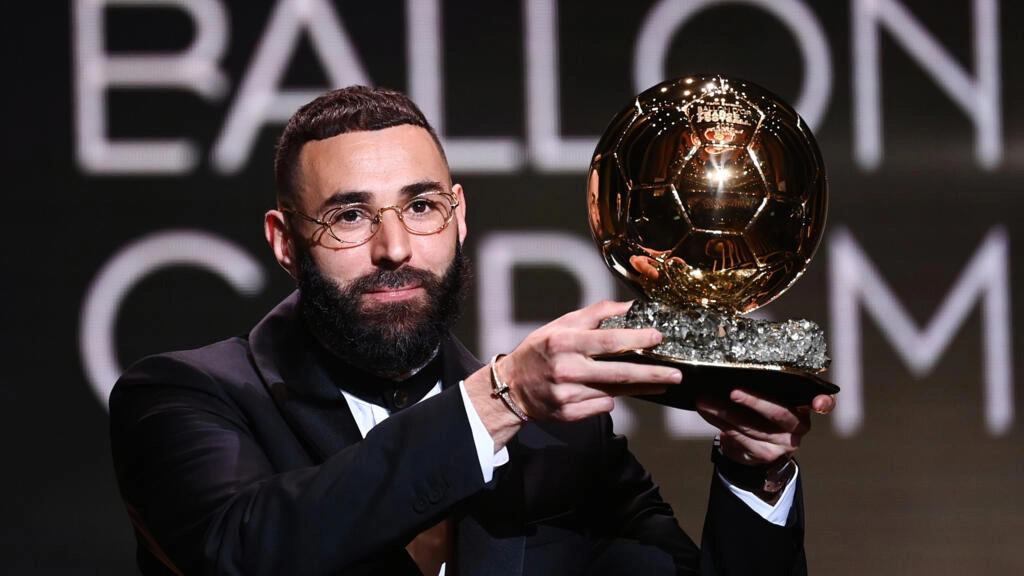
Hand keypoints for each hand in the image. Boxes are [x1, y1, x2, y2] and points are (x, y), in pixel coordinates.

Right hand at [498, 300, 681, 421]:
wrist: (511, 387)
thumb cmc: (539, 351)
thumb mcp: (560, 325)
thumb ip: (594, 315)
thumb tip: (628, 307)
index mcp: (564, 342)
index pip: (606, 340)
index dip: (634, 339)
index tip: (657, 338)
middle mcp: (566, 369)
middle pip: (618, 372)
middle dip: (651, 375)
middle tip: (676, 375)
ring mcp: (567, 394)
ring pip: (613, 392)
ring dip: (638, 387)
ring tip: (658, 381)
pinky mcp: (569, 414)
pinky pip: (602, 406)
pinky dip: (609, 398)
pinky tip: (609, 391)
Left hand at [696, 389, 835, 465]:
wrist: (759, 446)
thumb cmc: (765, 412)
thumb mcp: (774, 398)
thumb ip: (770, 385)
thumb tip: (736, 365)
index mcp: (805, 405)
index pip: (824, 403)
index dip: (824, 402)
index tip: (818, 402)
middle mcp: (800, 426)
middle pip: (778, 413)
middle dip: (754, 401)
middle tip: (733, 391)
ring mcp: (784, 444)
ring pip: (751, 426)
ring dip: (724, 412)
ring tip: (705, 399)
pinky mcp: (765, 455)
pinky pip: (738, 437)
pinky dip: (718, 422)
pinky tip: (706, 411)